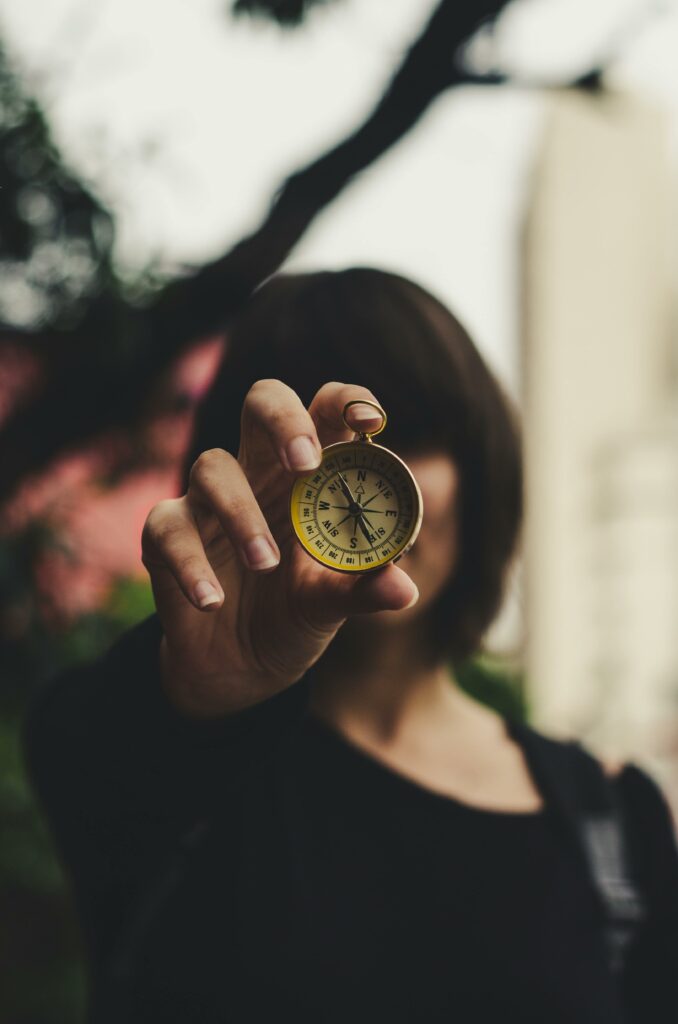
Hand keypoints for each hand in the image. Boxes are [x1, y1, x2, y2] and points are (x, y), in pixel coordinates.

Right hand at [141, 380, 418, 716]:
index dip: (347, 401)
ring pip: (212, 466)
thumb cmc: (294, 612)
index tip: (370, 423)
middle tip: (304, 464)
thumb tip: (405, 590)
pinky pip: (168, 528)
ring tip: (266, 565)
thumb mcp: (334, 603)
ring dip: (242, 513)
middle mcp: (259, 471)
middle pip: (263, 401)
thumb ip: (365, 589)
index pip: (326, 409)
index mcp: (309, 473)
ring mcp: (209, 499)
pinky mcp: (168, 535)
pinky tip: (213, 600)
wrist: (241, 668)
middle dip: (284, 421)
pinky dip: (191, 563)